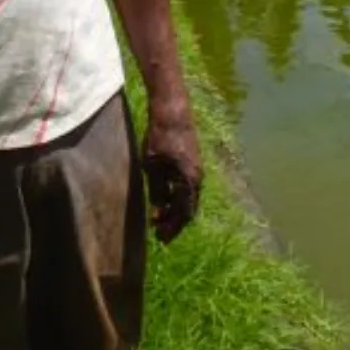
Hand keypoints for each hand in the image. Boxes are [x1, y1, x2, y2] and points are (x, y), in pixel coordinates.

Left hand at [142, 107, 204, 243]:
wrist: (173, 112)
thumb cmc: (160, 138)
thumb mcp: (152, 166)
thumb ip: (156, 189)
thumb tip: (158, 210)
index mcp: (189, 181)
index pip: (184, 213)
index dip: (172, 227)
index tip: (160, 237)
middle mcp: (197, 178)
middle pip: (188, 208)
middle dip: (174, 221)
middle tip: (159, 231)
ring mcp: (197, 169)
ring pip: (188, 197)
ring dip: (175, 209)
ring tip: (159, 217)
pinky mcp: (193, 162)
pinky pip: (187, 187)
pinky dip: (177, 197)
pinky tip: (164, 197)